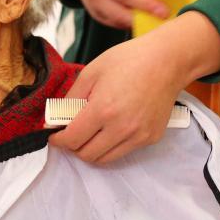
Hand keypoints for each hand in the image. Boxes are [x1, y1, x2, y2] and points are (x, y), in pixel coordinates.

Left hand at [48, 11, 219, 163]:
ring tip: (88, 133)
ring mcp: (139, 136)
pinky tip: (109, 128)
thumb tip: (55, 119)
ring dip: (91, 150)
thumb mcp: (90, 73)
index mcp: (103, 110)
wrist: (166, 61)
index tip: (53, 135)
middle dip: (73, 147)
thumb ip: (70, 99)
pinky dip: (111, 146)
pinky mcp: (151, 138)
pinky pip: (124, 152)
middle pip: (87, 154)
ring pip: (105, 159)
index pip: (72, 139)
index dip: (58, 140)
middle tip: (70, 133)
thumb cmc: (128, 60)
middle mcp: (122, 128)